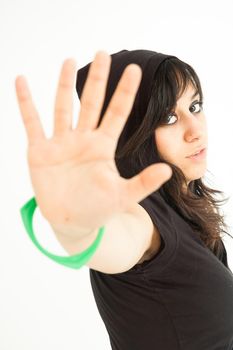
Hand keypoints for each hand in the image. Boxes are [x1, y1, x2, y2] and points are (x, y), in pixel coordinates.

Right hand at [15, 51, 171, 234]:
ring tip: (68, 60)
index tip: (135, 70)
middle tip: (103, 53)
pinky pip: (32, 122)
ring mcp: (61, 143)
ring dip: (63, 85)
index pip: (117, 113)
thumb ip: (143, 183)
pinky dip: (25, 103)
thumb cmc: (98, 209)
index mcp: (103, 147)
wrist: (73, 222)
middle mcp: (83, 140)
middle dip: (97, 79)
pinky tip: (21, 82)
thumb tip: (167, 170)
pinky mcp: (40, 151)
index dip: (125, 92)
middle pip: (91, 103)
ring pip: (62, 108)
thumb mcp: (123, 196)